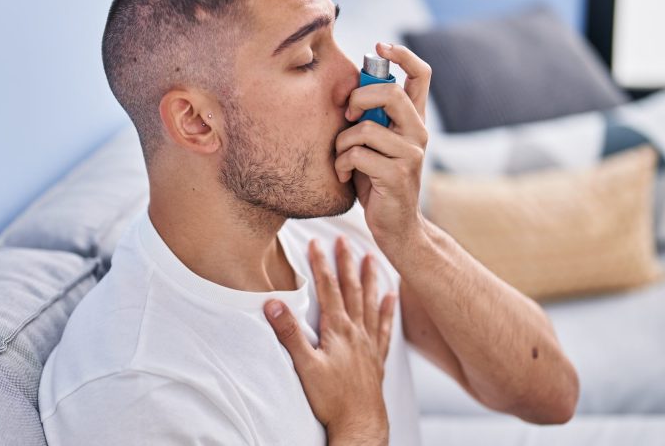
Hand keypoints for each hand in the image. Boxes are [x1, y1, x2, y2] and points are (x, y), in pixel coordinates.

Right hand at [264, 236, 396, 444]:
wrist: (360, 425)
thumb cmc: (332, 399)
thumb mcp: (305, 366)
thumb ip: (290, 334)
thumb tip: (273, 304)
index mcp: (338, 330)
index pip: (329, 288)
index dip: (322, 263)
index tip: (317, 241)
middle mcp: (357, 332)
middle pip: (352, 289)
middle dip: (346, 262)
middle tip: (345, 239)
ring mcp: (369, 344)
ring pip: (370, 302)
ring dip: (370, 278)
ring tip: (372, 257)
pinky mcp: (377, 358)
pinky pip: (384, 327)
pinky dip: (387, 309)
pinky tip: (391, 297)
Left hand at [336, 42, 431, 249]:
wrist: (395, 227)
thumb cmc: (376, 181)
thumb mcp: (374, 143)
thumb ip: (370, 117)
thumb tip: (348, 88)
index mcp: (414, 119)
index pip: (422, 74)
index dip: (403, 54)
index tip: (379, 46)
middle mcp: (418, 132)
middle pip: (390, 92)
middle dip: (358, 97)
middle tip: (347, 115)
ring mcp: (410, 154)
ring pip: (364, 128)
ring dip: (341, 143)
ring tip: (340, 157)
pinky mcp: (397, 175)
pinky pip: (356, 154)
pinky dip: (340, 163)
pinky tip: (342, 175)